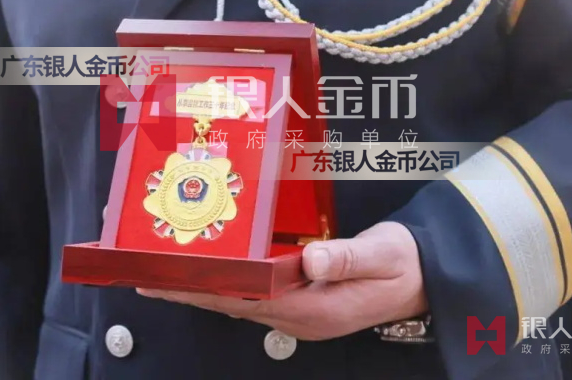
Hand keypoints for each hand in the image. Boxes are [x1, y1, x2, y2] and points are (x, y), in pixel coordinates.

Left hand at [137, 222, 427, 340]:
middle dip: (188, 291)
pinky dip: (229, 286)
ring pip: (240, 303)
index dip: (199, 290)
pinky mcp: (304, 303)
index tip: (162, 281)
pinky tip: (215, 274)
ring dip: (204, 289)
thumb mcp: (381, 254)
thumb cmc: (402, 262)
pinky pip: (256, 298)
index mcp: (312, 308)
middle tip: (145, 276)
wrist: (426, 276)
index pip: (242, 300)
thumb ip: (346, 257)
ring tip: (167, 274)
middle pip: (231, 304)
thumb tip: (312, 260)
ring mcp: (300, 313)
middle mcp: (299, 317)